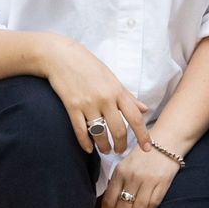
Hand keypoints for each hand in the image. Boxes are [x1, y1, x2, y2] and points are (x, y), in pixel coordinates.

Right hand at [41, 35, 150, 154]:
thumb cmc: (89, 66)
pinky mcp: (72, 107)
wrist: (62, 56)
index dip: (143, 135)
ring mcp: (88, 103)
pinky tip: (89, 149)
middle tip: (120, 151)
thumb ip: (128, 96)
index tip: (147, 148)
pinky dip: (85, 143)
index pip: (135, 117)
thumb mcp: (112, 78)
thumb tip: (145, 109)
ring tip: (106, 150)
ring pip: (99, 133)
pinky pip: (80, 131)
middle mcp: (105, 98)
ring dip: (104, 147)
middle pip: (118, 130)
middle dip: (121, 145)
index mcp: (117, 91)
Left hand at [99, 142, 179, 207]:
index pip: (110, 199)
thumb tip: (110, 204)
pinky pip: (153, 204)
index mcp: (121, 171)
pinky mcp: (162, 183)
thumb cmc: (143, 154)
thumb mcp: (125, 164)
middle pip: (122, 207)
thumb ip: (118, 181)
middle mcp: (133, 176)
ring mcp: (148, 180)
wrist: (166, 141)